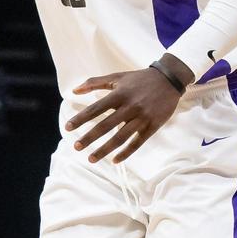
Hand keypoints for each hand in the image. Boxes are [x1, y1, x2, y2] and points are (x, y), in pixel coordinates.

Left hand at [65, 68, 182, 162]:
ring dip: (105, 150)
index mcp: (119, 94)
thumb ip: (95, 82)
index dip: (81, 118)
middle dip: (89, 138)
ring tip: (91, 158)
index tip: (67, 128)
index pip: (96, 108)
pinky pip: (137, 143)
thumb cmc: (139, 79)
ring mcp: (142, 118)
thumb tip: (73, 90)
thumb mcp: (117, 77)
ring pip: (120, 137)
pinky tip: (115, 160)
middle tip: (76, 147)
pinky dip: (126, 153)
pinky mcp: (152, 126)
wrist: (169, 80)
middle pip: (106, 125)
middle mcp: (130, 106)